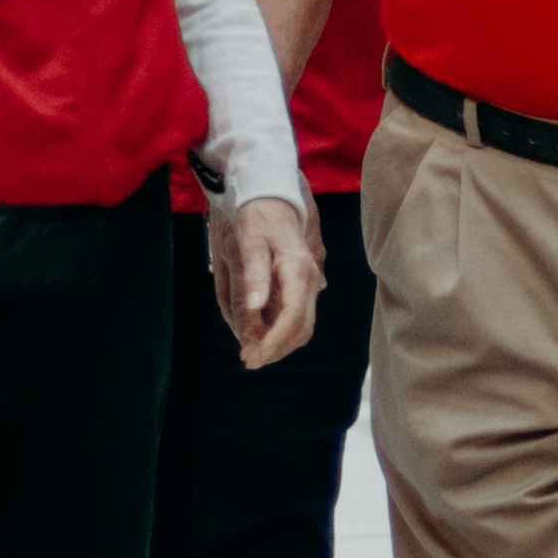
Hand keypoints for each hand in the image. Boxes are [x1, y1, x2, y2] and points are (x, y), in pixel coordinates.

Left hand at [218, 194, 323, 369]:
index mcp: (298, 270)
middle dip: (276, 348)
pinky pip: (295, 317)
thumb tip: (255, 309)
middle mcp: (309, 280)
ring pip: (301, 326)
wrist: (270, 196)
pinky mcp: (300, 286)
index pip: (294, 316)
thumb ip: (253, 276)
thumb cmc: (258, 217)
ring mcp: (308, 284)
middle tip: (247, 360)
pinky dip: (278, 332)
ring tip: (249, 352)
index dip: (274, 340)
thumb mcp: (250, 242)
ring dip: (278, 343)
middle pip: (301, 327)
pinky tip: (256, 336)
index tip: (253, 356)